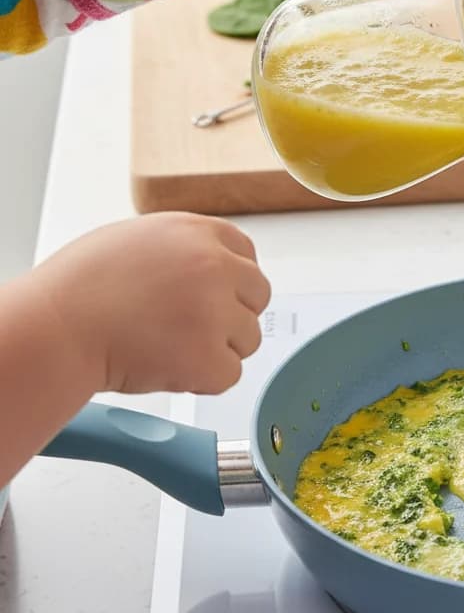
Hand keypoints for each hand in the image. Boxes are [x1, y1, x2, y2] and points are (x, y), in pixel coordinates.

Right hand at [32, 212, 270, 394]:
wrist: (56, 328)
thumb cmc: (79, 289)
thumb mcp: (135, 240)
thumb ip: (181, 249)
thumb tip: (206, 264)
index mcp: (197, 233)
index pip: (246, 253)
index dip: (234, 280)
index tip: (220, 295)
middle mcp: (214, 266)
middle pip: (258, 295)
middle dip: (233, 315)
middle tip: (192, 329)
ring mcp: (215, 311)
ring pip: (249, 338)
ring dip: (218, 349)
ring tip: (168, 346)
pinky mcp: (209, 355)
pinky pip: (230, 374)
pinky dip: (203, 379)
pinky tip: (167, 366)